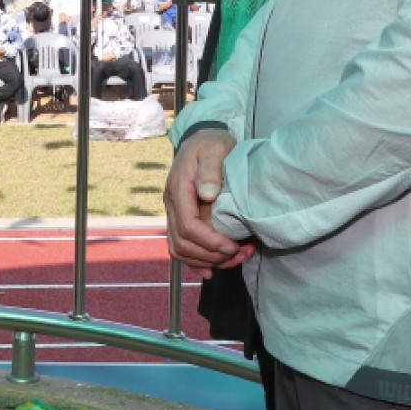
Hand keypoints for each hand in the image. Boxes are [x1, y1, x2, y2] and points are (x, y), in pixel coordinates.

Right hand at [163, 128, 255, 278]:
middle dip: (211, 255)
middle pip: (182, 243)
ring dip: (206, 261)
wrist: (201, 139)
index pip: (188, 226)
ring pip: (179, 249)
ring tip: (234, 258)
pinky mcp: (181, 218)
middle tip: (238, 253)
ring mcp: (174, 212)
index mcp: (178, 189)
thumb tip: (208, 194)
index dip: (209, 241)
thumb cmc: (210, 144)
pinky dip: (195, 262)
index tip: (232, 245)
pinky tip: (211, 271)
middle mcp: (172, 204)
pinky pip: (180, 246)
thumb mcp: (214, 150)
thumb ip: (210, 171)